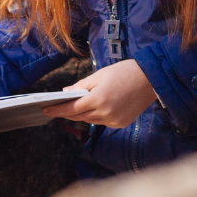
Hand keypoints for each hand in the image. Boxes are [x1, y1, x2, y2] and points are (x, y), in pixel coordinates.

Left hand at [42, 59, 156, 128]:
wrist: (150, 79)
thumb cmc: (124, 72)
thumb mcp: (100, 75)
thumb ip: (82, 85)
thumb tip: (66, 93)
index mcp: (98, 99)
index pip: (71, 108)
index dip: (57, 110)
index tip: (45, 110)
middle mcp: (105, 113)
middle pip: (79, 116)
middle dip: (67, 112)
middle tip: (55, 107)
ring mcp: (114, 121)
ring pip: (91, 120)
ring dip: (82, 113)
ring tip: (73, 106)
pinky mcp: (121, 123)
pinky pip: (102, 122)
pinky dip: (96, 115)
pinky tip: (94, 107)